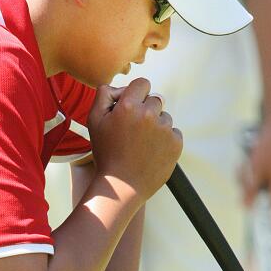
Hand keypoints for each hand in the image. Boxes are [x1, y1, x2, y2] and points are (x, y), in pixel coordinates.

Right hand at [88, 79, 181, 200]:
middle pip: (155, 100)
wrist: (122, 186)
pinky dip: (165, 140)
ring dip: (156, 126)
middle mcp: (149, 114)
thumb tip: (119, 88)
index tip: (132, 107)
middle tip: (134, 131)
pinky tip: (151, 152)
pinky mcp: (176, 143)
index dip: (136, 94)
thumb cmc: (106, 154)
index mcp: (129, 106)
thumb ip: (103, 95)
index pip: (143, 83)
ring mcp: (165, 129)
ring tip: (141, 145)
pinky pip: (173, 133)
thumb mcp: (94, 121)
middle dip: (146, 111)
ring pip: (165, 117)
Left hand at [240, 119, 270, 221]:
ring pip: (251, 190)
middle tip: (247, 177)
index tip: (259, 231)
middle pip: (258, 203)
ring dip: (244, 180)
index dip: (269, 225)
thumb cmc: (269, 148)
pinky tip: (247, 162)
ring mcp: (270, 181)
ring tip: (247, 164)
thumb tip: (246, 207)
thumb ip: (251, 189)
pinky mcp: (263, 174)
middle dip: (247, 193)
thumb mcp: (256, 169)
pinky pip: (250, 180)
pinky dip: (245, 173)